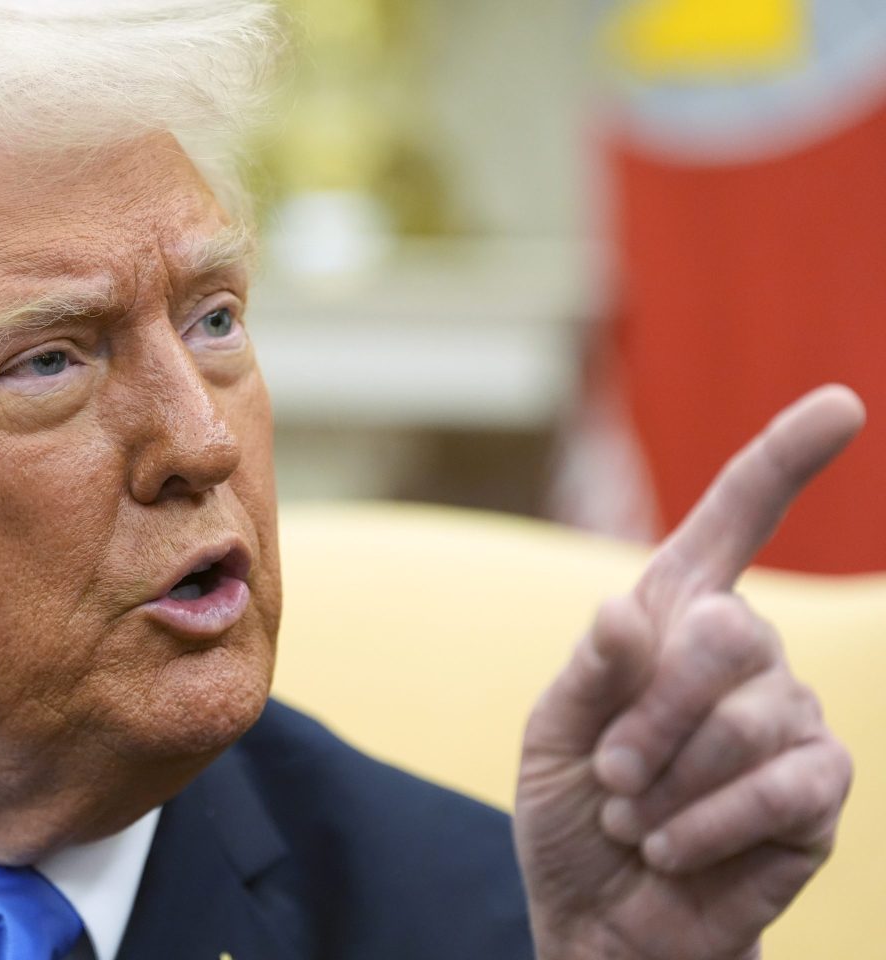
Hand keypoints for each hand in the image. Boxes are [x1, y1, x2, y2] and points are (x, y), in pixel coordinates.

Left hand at [514, 385, 864, 959]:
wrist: (606, 921)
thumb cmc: (574, 816)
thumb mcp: (551, 738)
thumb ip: (589, 674)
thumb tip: (624, 609)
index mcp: (671, 623)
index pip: (734, 524)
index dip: (783, 462)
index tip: (842, 404)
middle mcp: (745, 657)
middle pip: (728, 631)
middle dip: (653, 713)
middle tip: (609, 774)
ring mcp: (793, 720)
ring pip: (749, 716)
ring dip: (667, 780)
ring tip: (633, 818)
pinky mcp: (819, 792)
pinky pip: (784, 785)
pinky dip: (707, 822)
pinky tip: (671, 848)